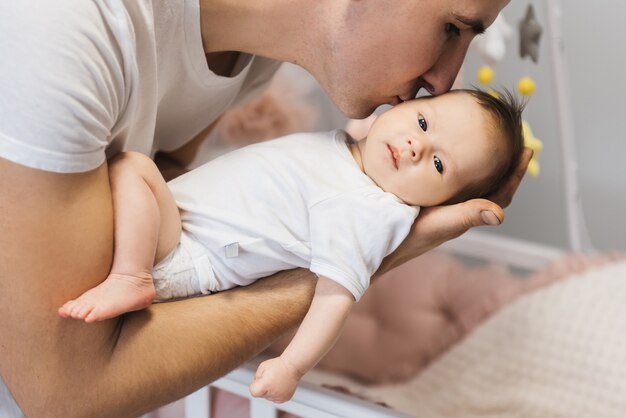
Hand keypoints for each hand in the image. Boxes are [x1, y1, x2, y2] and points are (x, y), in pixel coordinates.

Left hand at [249, 357, 301, 402]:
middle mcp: (273, 393)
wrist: (292, 366)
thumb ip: (256, 378)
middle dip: (263, 387)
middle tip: (270, 377)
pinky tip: (280, 385)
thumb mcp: (262, 367)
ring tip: (276, 380)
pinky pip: (276, 398)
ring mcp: (280, 397)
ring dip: (270, 390)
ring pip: (268, 397)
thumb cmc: (277, 365)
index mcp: (265, 385)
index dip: (255, 385)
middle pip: (261, 394)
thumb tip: (256, 387)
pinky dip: (276, 393)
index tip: (260, 380)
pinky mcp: (285, 398)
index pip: (253, 392)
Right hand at [376, 147, 532, 276]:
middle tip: (510, 136)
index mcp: (464, 213)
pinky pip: (443, 173)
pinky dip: (450, 158)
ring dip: (477, 157)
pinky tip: (444, 145)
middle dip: (501, 160)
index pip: (500, 192)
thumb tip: (500, 214)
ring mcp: (439, 200)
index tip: (526, 149)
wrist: (373, 238)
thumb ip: (465, 216)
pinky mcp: (421, 193)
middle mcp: (455, 205)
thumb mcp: (437, 225)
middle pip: (487, 181)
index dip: (516, 173)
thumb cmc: (405, 238)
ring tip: (484, 136)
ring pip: (466, 176)